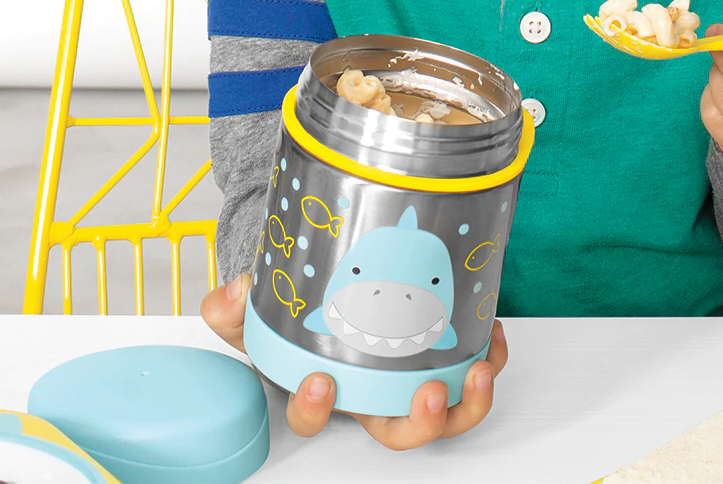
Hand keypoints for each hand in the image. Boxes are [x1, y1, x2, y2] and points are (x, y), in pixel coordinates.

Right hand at [200, 272, 507, 448]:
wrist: (331, 288)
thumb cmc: (300, 317)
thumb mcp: (259, 313)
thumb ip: (233, 309)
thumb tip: (231, 293)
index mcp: (329, 389)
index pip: (315, 418)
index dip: (318, 410)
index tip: (322, 384)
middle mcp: (374, 396)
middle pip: (399, 433)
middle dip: (418, 423)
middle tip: (428, 396)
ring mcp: (411, 380)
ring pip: (446, 413)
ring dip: (468, 402)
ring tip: (477, 372)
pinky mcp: (443, 356)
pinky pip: (473, 369)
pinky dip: (489, 356)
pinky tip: (491, 331)